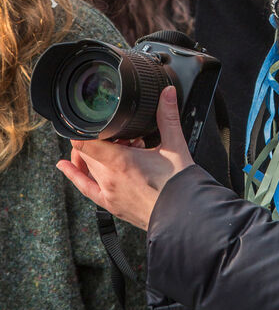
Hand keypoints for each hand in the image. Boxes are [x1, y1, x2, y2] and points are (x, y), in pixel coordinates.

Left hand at [57, 85, 193, 229]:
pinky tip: (64, 166)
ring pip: (87, 167)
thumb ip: (168, 116)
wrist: (183, 216)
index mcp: (121, 162)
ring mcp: (108, 193)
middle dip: (101, 139)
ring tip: (114, 148)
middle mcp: (109, 178)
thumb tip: (167, 92)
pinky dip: (73, 175)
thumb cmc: (179, 185)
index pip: (87, 142)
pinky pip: (84, 187)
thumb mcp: (175, 146)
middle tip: (127, 138)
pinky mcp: (111, 205)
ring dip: (94, 154)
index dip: (84, 129)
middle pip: (88, 152)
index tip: (83, 119)